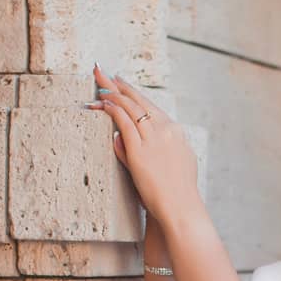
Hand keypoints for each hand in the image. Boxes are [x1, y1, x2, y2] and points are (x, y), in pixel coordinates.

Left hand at [88, 64, 199, 223]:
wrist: (181, 207)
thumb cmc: (175, 194)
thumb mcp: (170, 166)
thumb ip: (150, 150)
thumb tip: (119, 139)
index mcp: (176, 133)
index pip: (152, 107)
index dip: (134, 95)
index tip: (122, 86)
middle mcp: (166, 130)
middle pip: (140, 101)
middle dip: (120, 85)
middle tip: (104, 72)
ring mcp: (153, 138)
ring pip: (130, 107)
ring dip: (113, 93)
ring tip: (99, 84)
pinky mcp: (139, 149)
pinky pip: (123, 121)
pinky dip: (112, 109)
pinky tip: (102, 102)